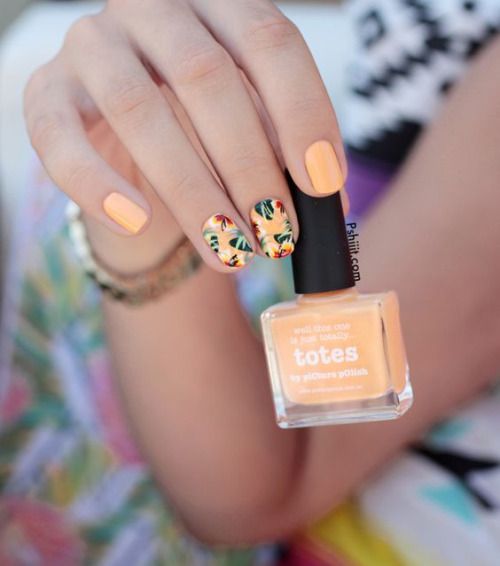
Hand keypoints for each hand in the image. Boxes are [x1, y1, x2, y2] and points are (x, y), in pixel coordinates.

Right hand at [24, 0, 346, 273]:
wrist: (132, 144)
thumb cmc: (203, 132)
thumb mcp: (252, 130)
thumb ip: (286, 153)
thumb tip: (335, 208)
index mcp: (216, 6)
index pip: (269, 41)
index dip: (302, 113)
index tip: (323, 186)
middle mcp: (152, 10)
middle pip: (205, 78)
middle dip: (249, 167)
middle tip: (278, 233)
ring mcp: (93, 45)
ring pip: (138, 111)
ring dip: (192, 193)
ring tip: (231, 251)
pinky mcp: (47, 93)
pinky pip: (60, 138)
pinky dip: (97, 184)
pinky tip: (137, 221)